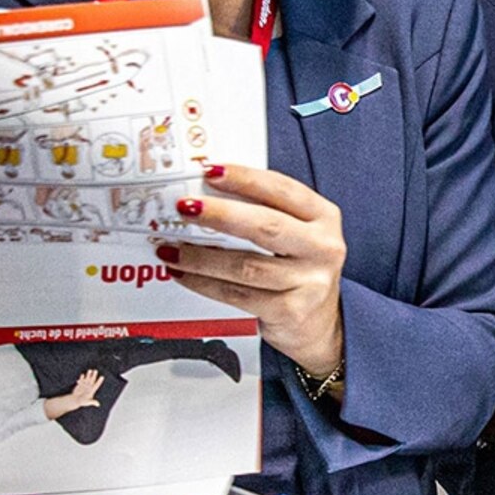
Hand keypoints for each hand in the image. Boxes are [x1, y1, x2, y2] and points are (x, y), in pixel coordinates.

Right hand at [69, 367, 104, 406]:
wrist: (75, 400)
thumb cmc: (82, 402)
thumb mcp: (88, 402)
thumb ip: (93, 402)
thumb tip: (98, 404)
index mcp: (92, 390)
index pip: (97, 385)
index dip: (99, 381)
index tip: (102, 377)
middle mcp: (89, 387)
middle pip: (92, 380)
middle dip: (94, 375)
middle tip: (96, 370)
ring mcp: (84, 385)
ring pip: (87, 378)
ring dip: (88, 374)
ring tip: (90, 370)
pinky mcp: (80, 384)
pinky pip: (81, 379)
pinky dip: (82, 377)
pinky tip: (83, 375)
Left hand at [159, 165, 345, 377]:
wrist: (319, 323)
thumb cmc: (297, 268)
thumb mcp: (296, 234)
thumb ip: (264, 211)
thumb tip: (206, 193)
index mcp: (324, 217)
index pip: (282, 189)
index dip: (245, 178)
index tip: (209, 171)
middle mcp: (323, 248)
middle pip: (265, 226)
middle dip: (219, 214)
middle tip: (184, 207)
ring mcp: (310, 283)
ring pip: (245, 266)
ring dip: (201, 256)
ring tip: (170, 248)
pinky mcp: (290, 312)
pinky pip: (237, 295)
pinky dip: (204, 283)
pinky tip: (183, 274)